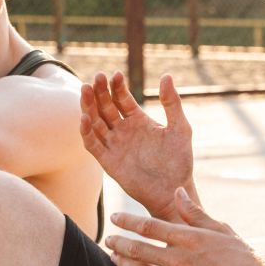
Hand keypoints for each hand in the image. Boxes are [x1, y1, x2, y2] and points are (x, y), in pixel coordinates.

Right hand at [80, 71, 193, 218]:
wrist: (173, 190)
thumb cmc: (179, 161)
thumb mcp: (180, 128)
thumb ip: (172, 103)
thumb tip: (166, 76)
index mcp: (138, 120)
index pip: (122, 99)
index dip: (117, 87)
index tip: (116, 74)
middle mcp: (123, 131)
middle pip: (105, 107)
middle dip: (100, 92)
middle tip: (97, 77)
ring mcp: (114, 145)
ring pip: (95, 122)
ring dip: (89, 106)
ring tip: (86, 90)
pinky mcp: (107, 161)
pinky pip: (92, 144)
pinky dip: (86, 131)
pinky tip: (84, 118)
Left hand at [107, 187, 264, 265]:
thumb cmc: (241, 257)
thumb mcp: (221, 229)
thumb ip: (195, 212)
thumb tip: (177, 193)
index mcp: (189, 239)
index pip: (148, 227)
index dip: (127, 221)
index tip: (115, 217)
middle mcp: (180, 261)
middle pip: (138, 250)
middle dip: (119, 243)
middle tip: (109, 239)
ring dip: (124, 264)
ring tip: (115, 258)